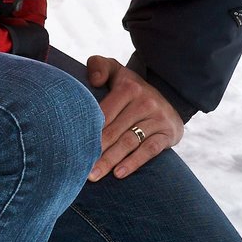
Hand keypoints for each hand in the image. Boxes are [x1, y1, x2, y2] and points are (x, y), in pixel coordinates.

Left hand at [84, 56, 183, 180]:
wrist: (169, 99)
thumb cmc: (131, 89)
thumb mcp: (117, 72)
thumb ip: (99, 66)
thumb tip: (93, 80)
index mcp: (129, 87)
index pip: (104, 112)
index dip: (87, 130)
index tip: (72, 145)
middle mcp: (145, 101)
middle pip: (114, 130)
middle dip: (95, 150)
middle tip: (78, 167)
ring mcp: (157, 118)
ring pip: (129, 142)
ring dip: (110, 161)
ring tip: (93, 175)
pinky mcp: (168, 133)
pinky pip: (149, 150)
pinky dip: (133, 163)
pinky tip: (118, 174)